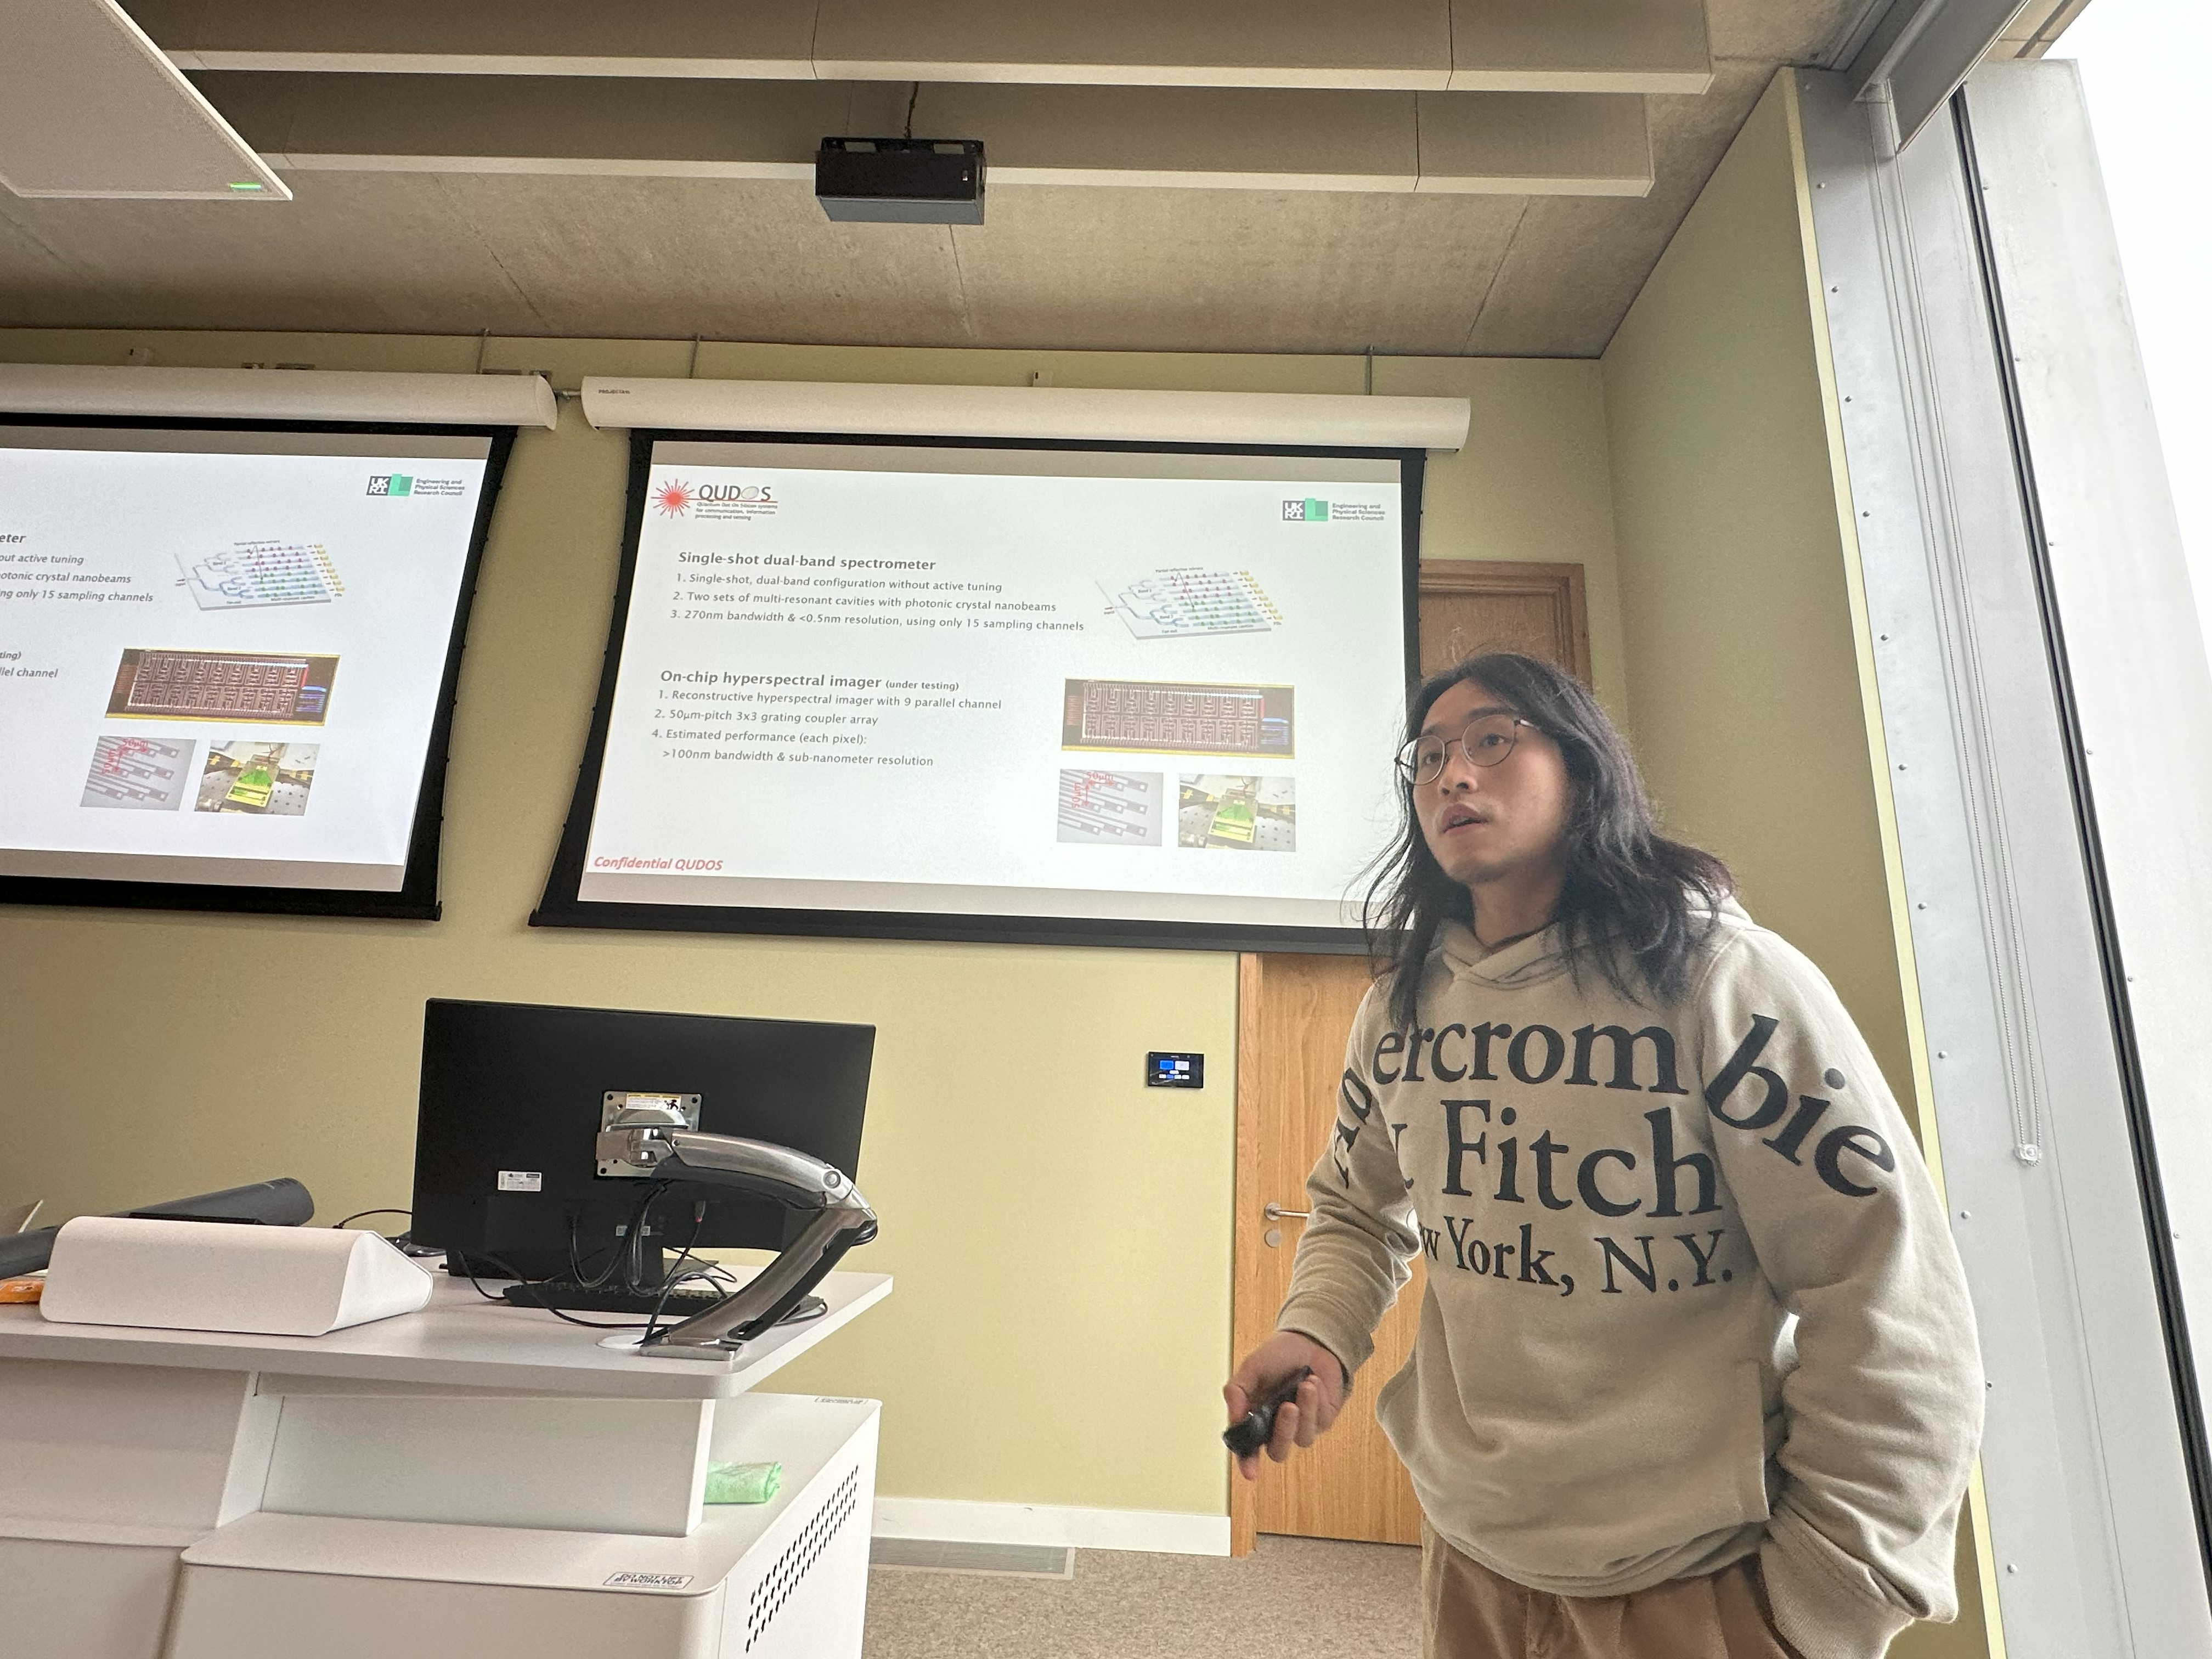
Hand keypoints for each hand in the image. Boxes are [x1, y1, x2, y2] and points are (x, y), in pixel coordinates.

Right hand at [1225, 1330, 1347, 1481]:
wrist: (1310, 1340)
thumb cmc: (1277, 1355)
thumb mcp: (1252, 1368)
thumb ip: (1238, 1390)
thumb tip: (1233, 1415)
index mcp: (1255, 1418)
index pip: (1248, 1448)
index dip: (1247, 1462)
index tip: (1250, 1472)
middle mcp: (1277, 1427)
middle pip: (1278, 1450)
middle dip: (1283, 1432)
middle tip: (1288, 1407)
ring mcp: (1300, 1426)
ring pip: (1302, 1438)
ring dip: (1305, 1409)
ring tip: (1305, 1383)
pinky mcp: (1322, 1420)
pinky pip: (1320, 1421)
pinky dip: (1317, 1399)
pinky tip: (1313, 1382)